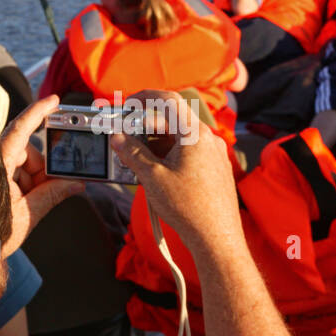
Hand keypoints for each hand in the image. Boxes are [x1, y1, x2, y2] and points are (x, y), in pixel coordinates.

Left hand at [0, 95, 81, 257]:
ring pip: (21, 165)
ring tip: (30, 206)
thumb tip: (77, 183)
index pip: (20, 130)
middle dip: (41, 169)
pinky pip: (13, 175)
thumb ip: (53, 194)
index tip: (54, 100)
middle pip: (26, 151)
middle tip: (50, 190)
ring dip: (32, 182)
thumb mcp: (27, 215)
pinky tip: (24, 206)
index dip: (38, 112)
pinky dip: (23, 187)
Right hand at [109, 90, 243, 258]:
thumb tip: (118, 137)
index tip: (127, 103)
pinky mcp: (214, 169)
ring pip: (179, 139)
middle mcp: (208, 139)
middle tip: (123, 139)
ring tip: (135, 161)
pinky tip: (154, 173)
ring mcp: (213, 154)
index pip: (169, 99)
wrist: (217, 239)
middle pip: (172, 121)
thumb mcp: (152, 178)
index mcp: (195, 134)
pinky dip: (169, 156)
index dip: (145, 96)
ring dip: (155, 144)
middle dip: (145, 127)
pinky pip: (188, 153)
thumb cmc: (190, 209)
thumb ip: (132, 153)